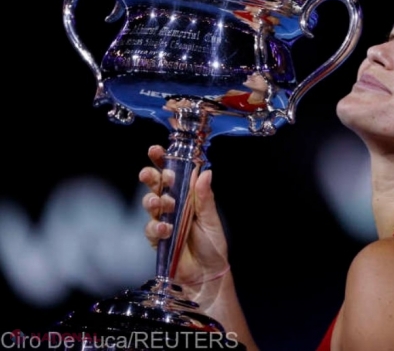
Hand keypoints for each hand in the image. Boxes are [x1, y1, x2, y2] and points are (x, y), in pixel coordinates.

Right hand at [141, 145, 229, 302]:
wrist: (207, 274)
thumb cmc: (212, 245)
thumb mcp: (211, 219)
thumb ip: (205, 197)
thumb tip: (205, 172)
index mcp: (188, 196)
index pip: (173, 174)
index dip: (163, 161)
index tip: (156, 150)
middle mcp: (173, 205)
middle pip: (156, 185)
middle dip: (150, 177)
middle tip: (150, 174)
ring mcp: (163, 221)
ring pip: (150, 204)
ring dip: (153, 201)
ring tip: (163, 204)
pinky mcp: (157, 239)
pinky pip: (151, 228)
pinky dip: (157, 227)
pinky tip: (166, 230)